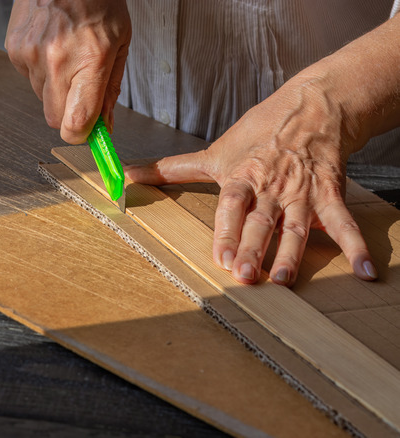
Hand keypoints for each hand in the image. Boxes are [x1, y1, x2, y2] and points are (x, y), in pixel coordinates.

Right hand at [5, 0, 130, 143]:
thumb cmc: (97, 0)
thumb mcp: (120, 43)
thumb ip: (110, 90)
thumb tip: (103, 126)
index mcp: (91, 60)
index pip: (76, 123)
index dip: (81, 135)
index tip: (88, 133)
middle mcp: (58, 61)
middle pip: (55, 119)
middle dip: (69, 112)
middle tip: (80, 91)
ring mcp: (32, 55)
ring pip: (40, 98)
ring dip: (54, 87)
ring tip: (66, 55)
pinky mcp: (15, 49)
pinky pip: (27, 77)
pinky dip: (39, 69)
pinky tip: (51, 45)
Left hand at [125, 75, 376, 285]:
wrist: (310, 107)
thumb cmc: (257, 133)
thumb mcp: (213, 151)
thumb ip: (171, 170)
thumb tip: (125, 175)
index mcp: (241, 178)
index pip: (231, 207)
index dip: (226, 231)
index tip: (220, 256)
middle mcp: (270, 188)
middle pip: (261, 222)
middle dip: (253, 249)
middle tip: (245, 276)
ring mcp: (301, 192)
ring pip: (296, 228)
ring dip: (291, 255)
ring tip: (284, 281)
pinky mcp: (328, 193)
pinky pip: (343, 222)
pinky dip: (355, 246)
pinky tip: (365, 271)